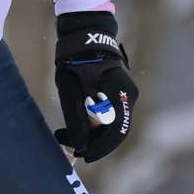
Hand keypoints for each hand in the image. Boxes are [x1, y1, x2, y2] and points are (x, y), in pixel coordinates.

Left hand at [53, 11, 136, 161]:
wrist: (84, 36)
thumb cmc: (76, 63)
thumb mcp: (71, 93)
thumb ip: (76, 121)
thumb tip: (79, 147)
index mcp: (121, 96)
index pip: (116, 133)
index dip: (100, 149)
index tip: (83, 157)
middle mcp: (128, 97)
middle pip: (115, 130)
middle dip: (94, 143)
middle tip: (72, 149)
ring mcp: (124, 94)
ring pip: (111, 123)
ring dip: (91, 133)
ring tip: (66, 134)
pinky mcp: (116, 92)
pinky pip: (108, 114)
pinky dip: (93, 122)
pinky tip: (76, 123)